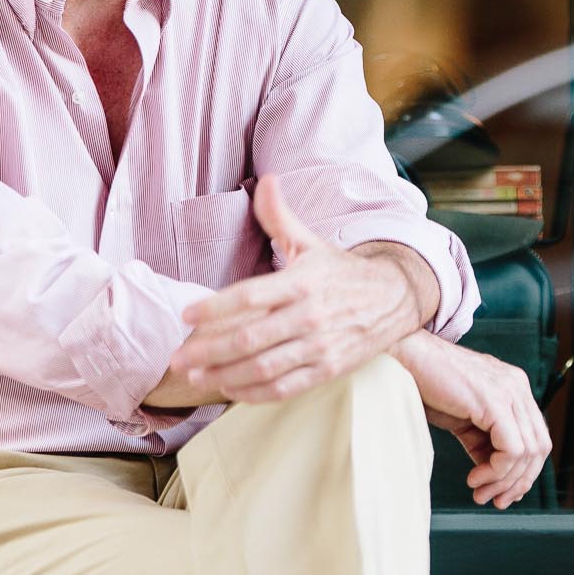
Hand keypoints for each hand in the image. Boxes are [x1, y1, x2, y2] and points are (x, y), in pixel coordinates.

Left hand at [170, 175, 421, 402]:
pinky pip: (285, 387)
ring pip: (264, 368)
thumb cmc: (342, 272)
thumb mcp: (311, 242)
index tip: (187, 315)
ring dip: (225, 376)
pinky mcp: (329, 370)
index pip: (250, 296)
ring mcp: (320, 346)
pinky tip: (231, 389)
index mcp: (302, 282)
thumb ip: (280, 216)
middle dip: (208, 351)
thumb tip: (265, 181)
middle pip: (250, 338)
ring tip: (196, 377)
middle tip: (178, 358)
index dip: (215, 307)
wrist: (395, 299)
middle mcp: (310, 315)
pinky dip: (254, 393)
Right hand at [393, 330, 550, 508]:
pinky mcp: (496, 402)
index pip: (536, 437)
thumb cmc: (428, 384)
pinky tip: (475, 477)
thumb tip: (494, 473)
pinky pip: (512, 450)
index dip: (524, 471)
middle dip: (518, 482)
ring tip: (479, 490)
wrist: (406, 358)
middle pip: (540, 447)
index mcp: (514, 388)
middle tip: (494, 499)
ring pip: (528, 453)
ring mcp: (510, 392)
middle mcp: (518, 387)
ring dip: (504, 481)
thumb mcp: (463, 418)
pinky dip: (496, 472)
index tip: (502, 492)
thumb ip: (483, 440)